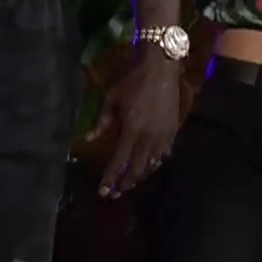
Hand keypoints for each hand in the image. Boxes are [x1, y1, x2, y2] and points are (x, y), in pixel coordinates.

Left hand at [90, 55, 178, 197]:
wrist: (161, 68)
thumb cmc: (133, 81)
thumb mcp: (111, 99)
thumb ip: (101, 122)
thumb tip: (87, 139)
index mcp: (132, 130)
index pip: (119, 162)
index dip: (110, 179)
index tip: (103, 192)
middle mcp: (149, 138)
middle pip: (137, 169)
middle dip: (125, 183)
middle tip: (115, 193)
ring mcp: (164, 135)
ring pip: (152, 164)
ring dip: (140, 175)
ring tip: (130, 181)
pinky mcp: (173, 130)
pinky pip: (164, 153)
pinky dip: (155, 162)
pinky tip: (149, 164)